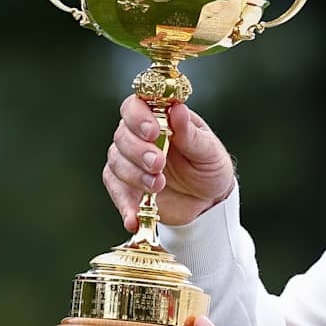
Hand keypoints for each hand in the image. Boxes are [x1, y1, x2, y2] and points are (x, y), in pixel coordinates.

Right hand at [102, 96, 235, 232]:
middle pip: (122, 136)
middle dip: (138, 151)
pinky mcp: (127, 187)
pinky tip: (133, 218)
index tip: (152, 132)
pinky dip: (124, 204)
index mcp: (159, 118)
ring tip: (158, 186)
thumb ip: (190, 133)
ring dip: (135, 175)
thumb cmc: (209, 167)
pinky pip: (116, 191)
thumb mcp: (208, 150)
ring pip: (116, 162)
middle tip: (158, 164)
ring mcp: (130, 161)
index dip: (138, 117)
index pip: (135, 107)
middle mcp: (139, 136)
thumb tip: (177, 109)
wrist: (209, 202)